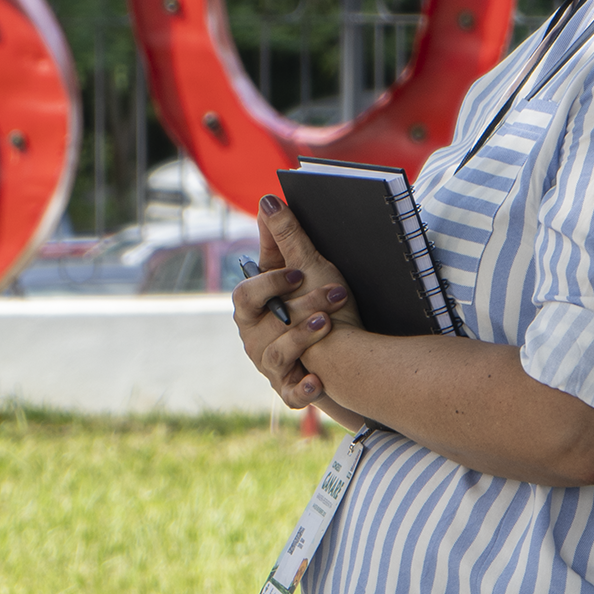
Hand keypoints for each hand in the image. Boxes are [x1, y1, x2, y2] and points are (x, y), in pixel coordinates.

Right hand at [231, 194, 359, 409]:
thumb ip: (284, 237)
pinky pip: (290, 394)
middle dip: (300, 309)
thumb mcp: (307, 269)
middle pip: (264, 327)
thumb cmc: (321, 307)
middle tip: (335, 294)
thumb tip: (268, 199)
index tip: (299, 273)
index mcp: (252, 310)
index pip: (245, 296)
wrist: (347, 357)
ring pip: (278, 356)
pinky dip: (304, 388)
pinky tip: (319, 380)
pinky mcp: (289, 391)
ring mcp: (271, 367)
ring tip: (330, 324)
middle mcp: (255, 339)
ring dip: (305, 339)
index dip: (270, 285)